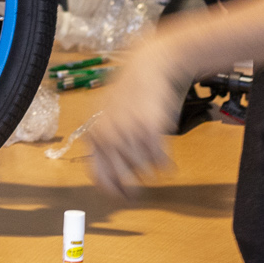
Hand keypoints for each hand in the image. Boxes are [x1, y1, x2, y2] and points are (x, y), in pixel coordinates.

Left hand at [84, 38, 184, 196]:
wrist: (151, 64)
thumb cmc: (132, 91)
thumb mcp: (108, 114)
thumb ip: (106, 142)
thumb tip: (109, 176)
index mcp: (95, 133)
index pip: (99, 175)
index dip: (112, 191)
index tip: (121, 198)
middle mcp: (109, 135)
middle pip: (122, 178)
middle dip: (132, 189)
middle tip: (139, 194)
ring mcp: (129, 133)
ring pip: (144, 170)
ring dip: (151, 170)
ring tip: (153, 159)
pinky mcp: (151, 129)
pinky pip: (161, 160)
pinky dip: (166, 164)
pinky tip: (167, 161)